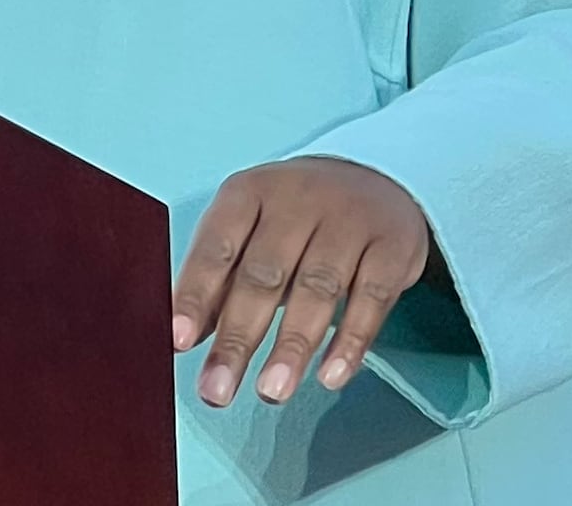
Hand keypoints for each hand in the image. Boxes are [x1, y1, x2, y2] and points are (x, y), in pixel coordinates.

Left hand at [172, 156, 432, 409]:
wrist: (374, 180)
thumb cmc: (295, 218)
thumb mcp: (250, 232)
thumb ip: (220, 282)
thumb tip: (186, 339)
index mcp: (249, 192)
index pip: (216, 247)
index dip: (196, 295)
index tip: (179, 342)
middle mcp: (298, 200)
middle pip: (264, 274)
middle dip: (238, 338)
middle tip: (218, 390)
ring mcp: (349, 219)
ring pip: (318, 287)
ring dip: (292, 346)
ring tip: (271, 392)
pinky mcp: (392, 245)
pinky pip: (372, 298)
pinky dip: (350, 342)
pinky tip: (330, 376)